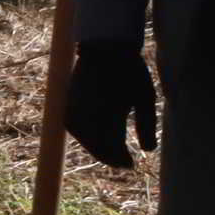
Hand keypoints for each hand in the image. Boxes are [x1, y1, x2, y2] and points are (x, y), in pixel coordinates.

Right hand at [65, 40, 156, 168]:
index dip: (122, 160)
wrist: (104, 49)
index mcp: (106, 115)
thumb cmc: (130, 72)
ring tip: (114, 149)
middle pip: (97, 148)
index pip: (111, 148)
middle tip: (125, 161)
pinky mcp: (66, 110)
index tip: (132, 165)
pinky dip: (89, 137)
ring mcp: (73, 114)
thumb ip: (147, 125)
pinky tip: (100, 136)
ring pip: (86, 141)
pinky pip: (78, 132)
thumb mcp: (145, 97)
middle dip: (111, 156)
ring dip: (99, 147)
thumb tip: (148, 150)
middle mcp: (86, 117)